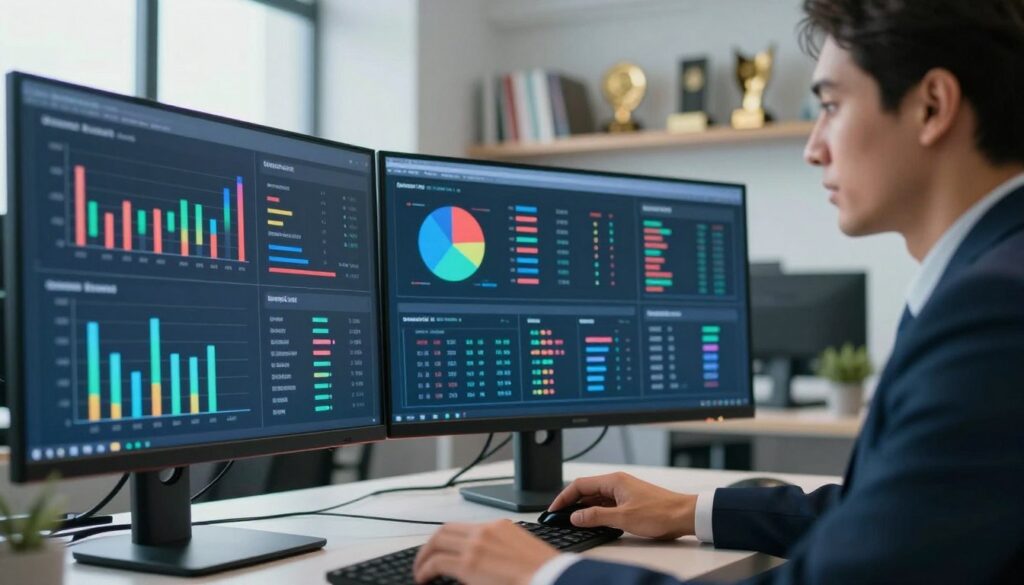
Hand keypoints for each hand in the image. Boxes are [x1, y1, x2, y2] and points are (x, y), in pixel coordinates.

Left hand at [413, 519, 558, 584]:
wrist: (551, 578)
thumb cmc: (543, 572)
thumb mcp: (522, 554)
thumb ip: (504, 551)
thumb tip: (490, 563)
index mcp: (500, 526)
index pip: (466, 527)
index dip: (449, 538)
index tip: (444, 549)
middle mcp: (485, 531)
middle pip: (445, 530)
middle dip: (431, 544)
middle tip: (425, 558)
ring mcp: (476, 545)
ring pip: (436, 542)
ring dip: (424, 556)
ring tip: (420, 571)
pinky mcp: (468, 563)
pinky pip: (436, 562)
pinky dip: (425, 569)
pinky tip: (423, 579)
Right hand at [548, 472, 695, 539]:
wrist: (684, 515)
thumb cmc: (660, 512)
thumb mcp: (623, 518)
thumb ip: (596, 516)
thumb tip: (576, 517)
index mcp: (614, 481)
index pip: (580, 485)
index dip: (564, 497)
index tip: (554, 509)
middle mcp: (617, 483)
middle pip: (586, 490)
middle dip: (572, 503)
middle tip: (560, 516)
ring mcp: (624, 492)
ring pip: (596, 497)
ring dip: (584, 508)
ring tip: (573, 521)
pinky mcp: (630, 501)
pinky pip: (606, 503)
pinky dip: (596, 511)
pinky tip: (593, 522)